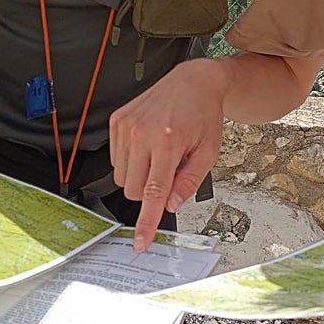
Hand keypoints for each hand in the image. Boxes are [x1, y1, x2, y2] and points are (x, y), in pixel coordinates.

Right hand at [109, 58, 229, 250]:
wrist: (193, 81)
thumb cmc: (203, 115)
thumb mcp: (208, 152)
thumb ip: (189, 182)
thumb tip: (170, 205)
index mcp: (168, 142)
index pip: (153, 193)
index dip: (146, 221)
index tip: (140, 241)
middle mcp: (142, 133)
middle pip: (135, 189)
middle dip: (151, 190)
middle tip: (170, 170)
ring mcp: (126, 125)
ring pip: (123, 177)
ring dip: (141, 175)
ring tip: (160, 154)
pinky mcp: (117, 120)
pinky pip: (115, 159)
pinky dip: (132, 160)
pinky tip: (148, 144)